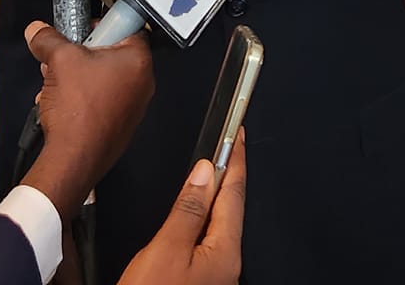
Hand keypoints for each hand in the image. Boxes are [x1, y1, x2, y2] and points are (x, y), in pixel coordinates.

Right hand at [22, 21, 155, 218]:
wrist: (73, 158)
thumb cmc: (77, 110)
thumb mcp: (59, 60)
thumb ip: (48, 40)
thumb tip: (38, 31)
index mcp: (138, 62)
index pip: (128, 28)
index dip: (103, 24)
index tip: (85, 29)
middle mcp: (142, 84)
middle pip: (111, 54)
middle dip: (82, 54)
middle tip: (64, 57)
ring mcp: (133, 107)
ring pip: (102, 78)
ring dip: (77, 76)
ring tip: (55, 82)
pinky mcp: (119, 125)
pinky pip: (101, 100)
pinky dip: (81, 97)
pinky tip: (60, 102)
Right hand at [117, 138, 246, 284]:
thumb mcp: (166, 250)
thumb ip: (186, 211)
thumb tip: (204, 173)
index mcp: (225, 254)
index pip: (234, 193)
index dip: (235, 160)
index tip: (238, 135)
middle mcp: (226, 266)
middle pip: (230, 209)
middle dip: (229, 174)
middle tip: (230, 146)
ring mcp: (215, 276)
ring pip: (218, 225)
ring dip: (214, 196)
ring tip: (215, 171)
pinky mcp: (200, 282)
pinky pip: (207, 240)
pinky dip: (203, 218)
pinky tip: (196, 213)